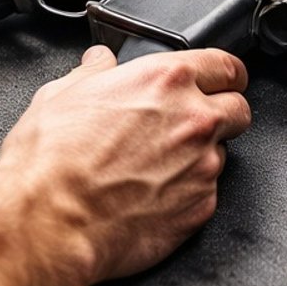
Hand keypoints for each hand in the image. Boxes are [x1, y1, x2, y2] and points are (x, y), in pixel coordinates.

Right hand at [0, 46, 252, 285]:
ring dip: (199, 157)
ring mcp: (203, 167)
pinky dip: (186, 193)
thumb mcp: (61, 94)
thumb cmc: (51, 162)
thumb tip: (101, 63)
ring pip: (221, 155)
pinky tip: (150, 195)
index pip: (227, 66)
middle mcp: (195, 120)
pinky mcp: (200, 208)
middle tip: (188, 126)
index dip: (223, 75)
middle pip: (239, 109)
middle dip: (221, 114)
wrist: (48, 222)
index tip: (220, 83)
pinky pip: (206, 194)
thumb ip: (95, 71)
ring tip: (154, 168)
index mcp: (167, 81)